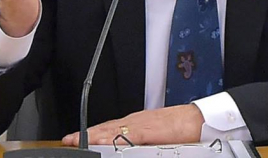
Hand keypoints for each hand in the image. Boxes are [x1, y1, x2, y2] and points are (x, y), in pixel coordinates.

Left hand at [62, 105, 203, 145]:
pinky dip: (111, 138)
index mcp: (137, 123)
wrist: (199, 120)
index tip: (76, 138)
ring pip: (111, 129)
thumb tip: (129, 149)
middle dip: (86, 134)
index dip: (91, 133)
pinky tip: (100, 142)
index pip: (109, 127)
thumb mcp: (158, 137)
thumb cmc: (182, 129)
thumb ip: (142, 142)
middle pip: (106, 127)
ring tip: (76, 140)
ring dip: (93, 135)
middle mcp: (136, 121)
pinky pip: (125, 135)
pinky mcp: (148, 130)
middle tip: (67, 140)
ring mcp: (141, 124)